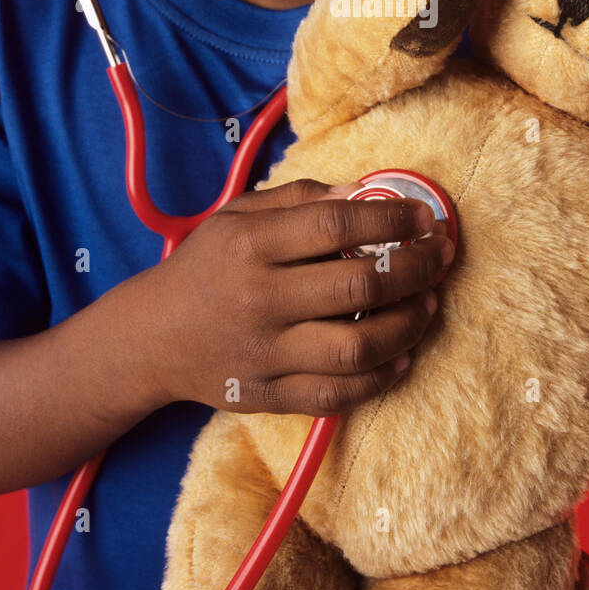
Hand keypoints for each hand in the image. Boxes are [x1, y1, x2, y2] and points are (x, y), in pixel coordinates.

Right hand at [138, 177, 454, 414]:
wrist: (150, 338)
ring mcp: (265, 354)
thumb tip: (365, 193)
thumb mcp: (238, 216)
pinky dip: (380, 378)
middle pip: (358, 285)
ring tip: (427, 306)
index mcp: (250, 245)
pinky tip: (401, 355)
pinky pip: (337, 395)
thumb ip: (300, 199)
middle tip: (438, 258)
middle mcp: (259, 300)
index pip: (336, 226)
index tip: (424, 219)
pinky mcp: (269, 397)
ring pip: (357, 347)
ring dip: (407, 326)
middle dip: (414, 269)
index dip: (391, 220)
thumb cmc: (207, 267)